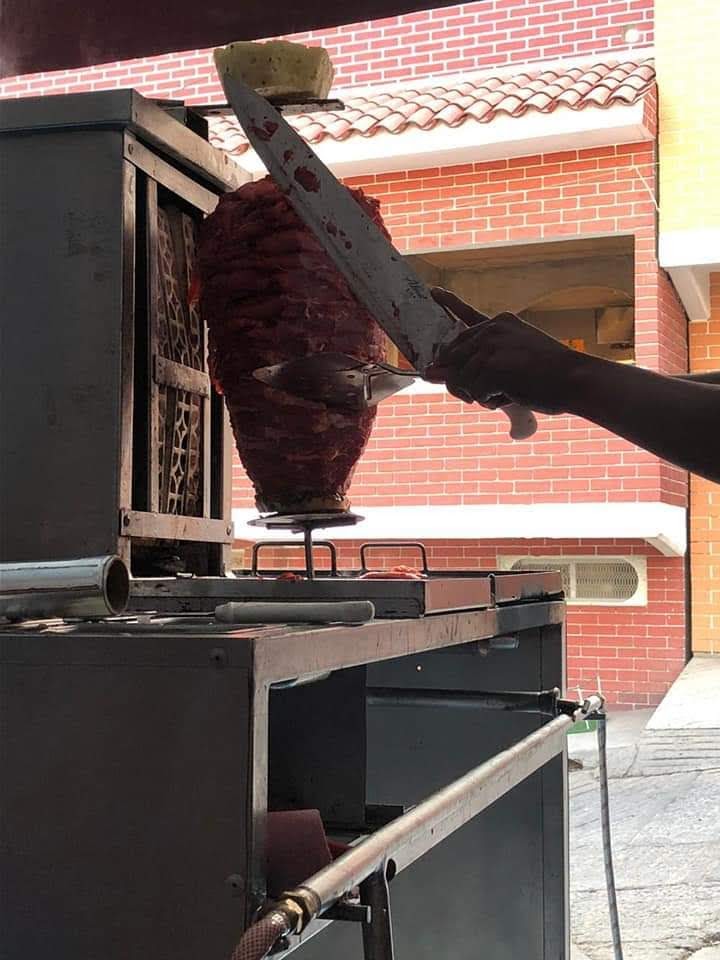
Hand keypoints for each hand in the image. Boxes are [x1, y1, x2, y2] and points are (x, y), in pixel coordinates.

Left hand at [426, 288, 583, 414]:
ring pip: (460, 379)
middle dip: (460, 381)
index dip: (449, 305)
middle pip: (453, 358)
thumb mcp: (511, 365)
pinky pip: (474, 391)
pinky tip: (511, 393)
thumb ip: (470, 368)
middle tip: (483, 393)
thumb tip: (426, 373)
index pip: (467, 314)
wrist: (576, 380)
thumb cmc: (549, 378)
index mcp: (501, 323)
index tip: (433, 291)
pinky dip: (489, 400)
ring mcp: (491, 345)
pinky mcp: (493, 364)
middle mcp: (492, 329)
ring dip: (478, 395)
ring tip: (506, 392)